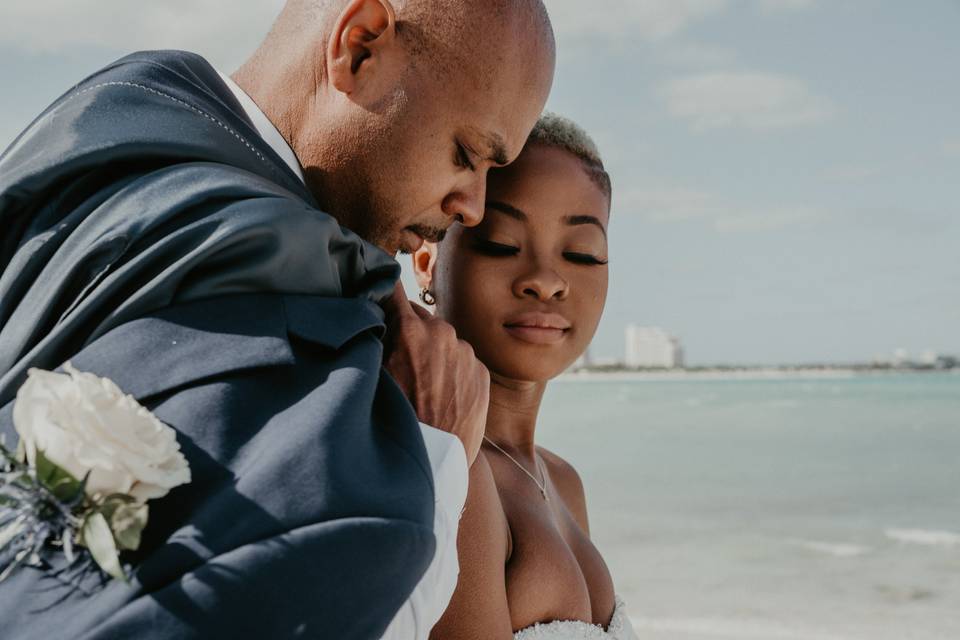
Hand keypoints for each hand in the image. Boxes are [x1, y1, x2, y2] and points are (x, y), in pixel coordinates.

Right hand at [381, 283, 488, 464]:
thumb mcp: (373, 375)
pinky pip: (463, 363)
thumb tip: (368, 314)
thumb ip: (374, 340)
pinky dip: (453, 373)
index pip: (393, 290)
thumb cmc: (394, 420)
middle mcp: (442, 333)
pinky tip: (442, 397)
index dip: (383, 288)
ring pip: (444, 343)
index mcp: (410, 330)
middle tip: (399, 361)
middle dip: (409, 332)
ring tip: (422, 387)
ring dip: (434, 354)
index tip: (377, 285)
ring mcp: (466, 353)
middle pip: (420, 320)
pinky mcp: (482, 372)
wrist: (433, 460)